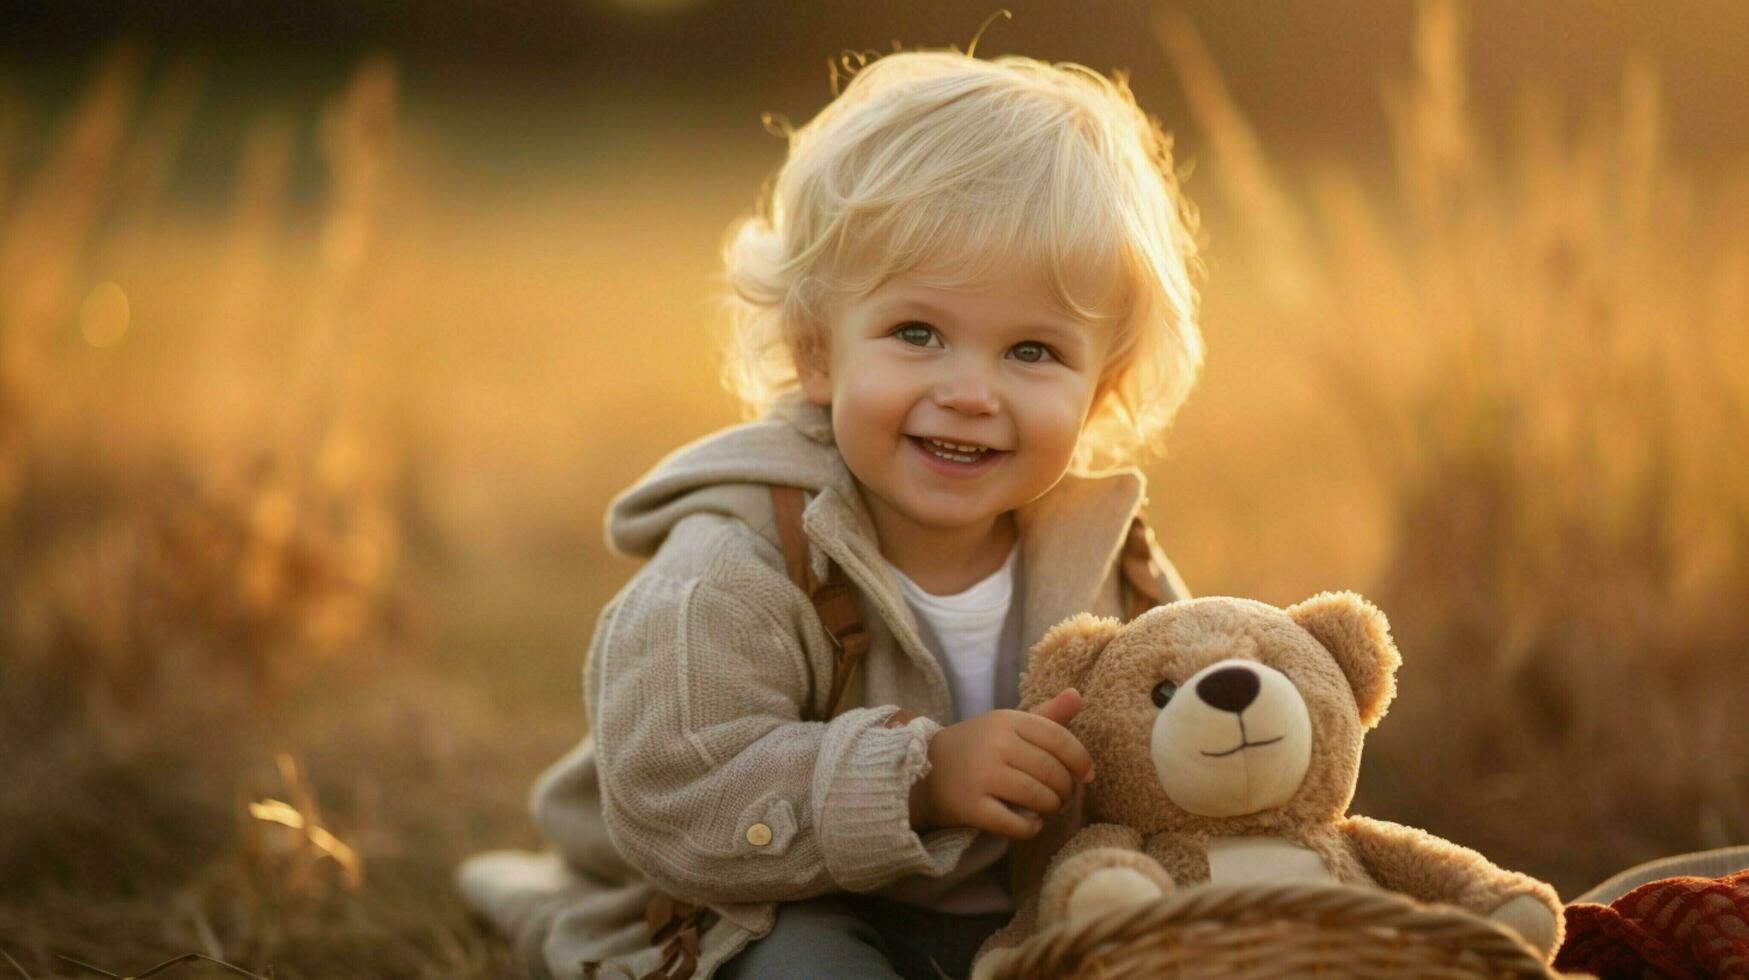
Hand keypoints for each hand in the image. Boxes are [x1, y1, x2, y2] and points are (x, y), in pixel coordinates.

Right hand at [909, 689, 1095, 838]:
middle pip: (1052, 771)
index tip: (1086, 775)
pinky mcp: (971, 806)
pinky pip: (1016, 824)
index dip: (1080, 760)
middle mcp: (995, 744)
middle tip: (1065, 797)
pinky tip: (1031, 824)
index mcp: (1007, 720)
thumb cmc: (978, 747)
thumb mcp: (1008, 725)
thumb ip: (1046, 715)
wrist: (924, 769)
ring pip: (1038, 797)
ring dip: (1052, 808)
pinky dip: (1031, 828)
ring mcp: (981, 775)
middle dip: (1067, 789)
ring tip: (1049, 808)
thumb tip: (1078, 695)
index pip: (1059, 739)